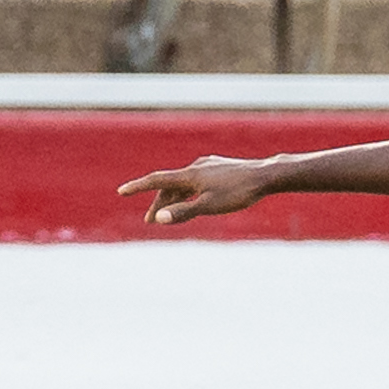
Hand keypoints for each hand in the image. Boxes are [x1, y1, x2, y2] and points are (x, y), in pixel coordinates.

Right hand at [120, 153, 279, 224]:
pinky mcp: (220, 168)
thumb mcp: (210, 206)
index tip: (121, 192)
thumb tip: (158, 219)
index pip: (156, 180)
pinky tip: (195, 199)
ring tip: (170, 215)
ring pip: (184, 184)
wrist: (267, 175)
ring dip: (174, 199)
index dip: (138, 187)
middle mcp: (196, 167)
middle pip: (169, 186)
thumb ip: (184, 212)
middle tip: (150, 221)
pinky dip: (189, 192)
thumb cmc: (239, 192)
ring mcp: (208, 167)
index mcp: (189, 175)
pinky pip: (197, 181)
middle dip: (158, 203)